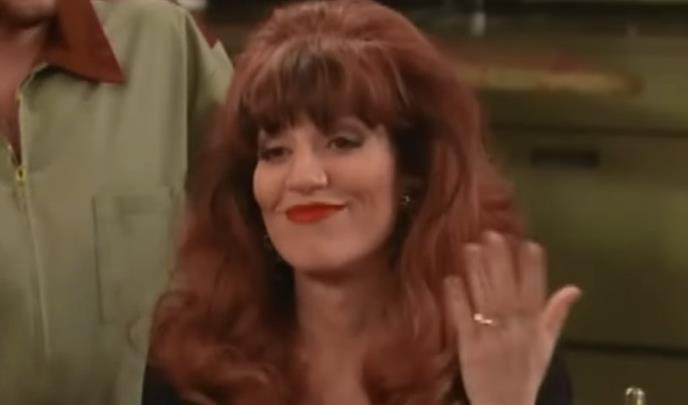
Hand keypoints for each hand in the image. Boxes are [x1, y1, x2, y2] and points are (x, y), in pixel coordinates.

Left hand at [444, 231, 580, 404]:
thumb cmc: (526, 373)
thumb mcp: (546, 345)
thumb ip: (556, 314)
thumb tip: (574, 288)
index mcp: (535, 328)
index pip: (535, 292)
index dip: (533, 268)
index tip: (528, 243)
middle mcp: (515, 330)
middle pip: (508, 290)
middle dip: (500, 261)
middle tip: (492, 234)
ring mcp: (492, 338)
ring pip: (485, 300)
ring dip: (477, 272)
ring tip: (470, 247)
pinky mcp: (470, 348)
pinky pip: (464, 319)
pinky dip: (458, 299)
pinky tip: (451, 279)